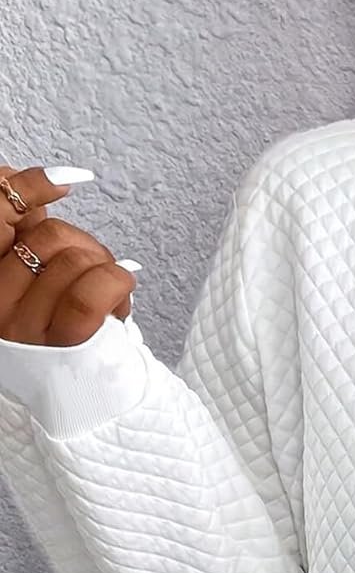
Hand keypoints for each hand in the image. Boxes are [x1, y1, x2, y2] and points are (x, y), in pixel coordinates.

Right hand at [0, 163, 137, 347]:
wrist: (92, 399)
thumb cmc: (69, 340)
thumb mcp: (37, 283)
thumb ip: (24, 235)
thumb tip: (12, 172)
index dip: (30, 187)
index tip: (65, 180)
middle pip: (47, 236)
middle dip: (86, 243)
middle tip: (100, 269)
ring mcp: (26, 329)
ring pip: (74, 259)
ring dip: (107, 268)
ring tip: (111, 294)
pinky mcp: (63, 345)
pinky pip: (94, 290)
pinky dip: (119, 282)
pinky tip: (123, 293)